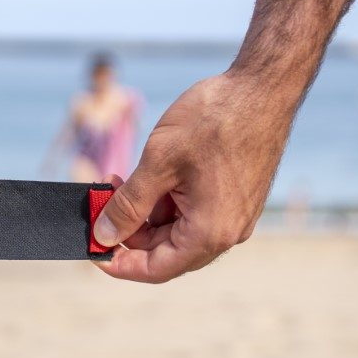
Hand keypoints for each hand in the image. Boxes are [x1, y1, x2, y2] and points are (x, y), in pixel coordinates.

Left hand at [90, 70, 299, 282]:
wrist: (263, 87)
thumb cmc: (216, 118)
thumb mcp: (159, 161)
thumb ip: (129, 204)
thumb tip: (104, 234)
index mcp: (210, 232)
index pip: (157, 269)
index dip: (120, 264)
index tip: (94, 250)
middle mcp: (228, 232)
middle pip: (167, 251)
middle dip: (131, 230)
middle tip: (104, 200)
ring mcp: (235, 216)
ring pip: (178, 231)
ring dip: (148, 212)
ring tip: (126, 177)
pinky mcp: (237, 198)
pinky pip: (196, 213)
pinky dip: (169, 200)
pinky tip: (156, 173)